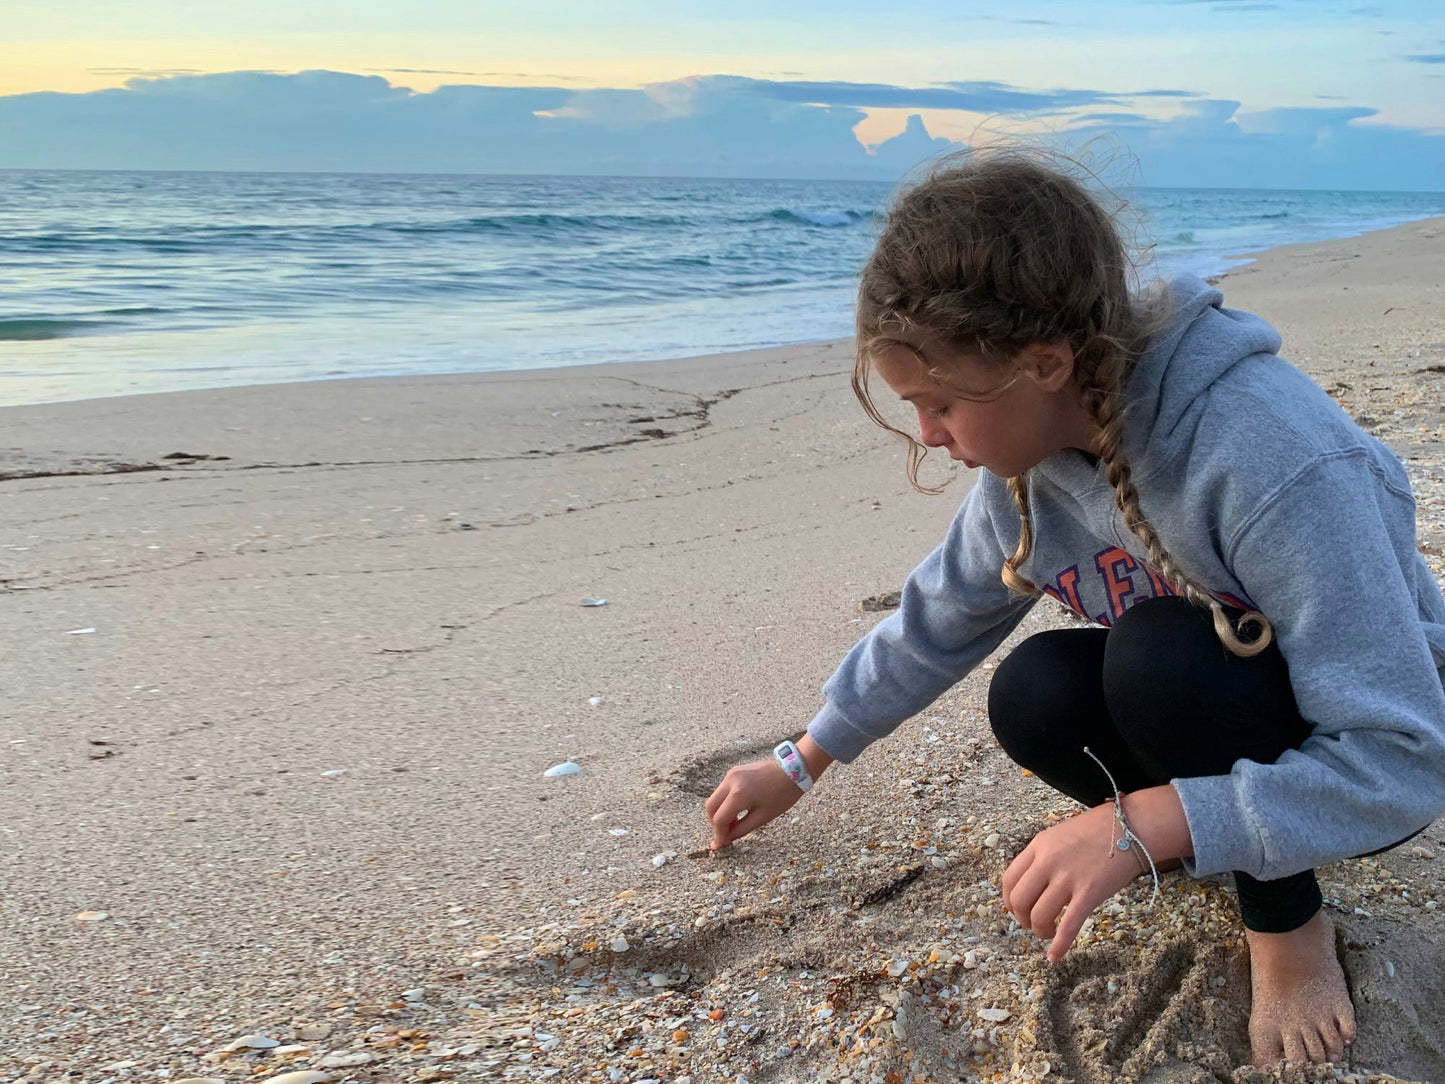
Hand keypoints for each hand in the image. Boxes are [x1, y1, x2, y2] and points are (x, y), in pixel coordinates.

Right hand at [704, 759, 803, 849]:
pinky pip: (722, 790)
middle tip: (727, 834)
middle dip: (715, 823)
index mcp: (739, 794)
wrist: (793, 770)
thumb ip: (739, 830)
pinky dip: (725, 802)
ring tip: (735, 822)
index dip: (718, 835)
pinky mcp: (733, 771)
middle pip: (710, 807)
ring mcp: (731, 774)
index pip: (719, 819)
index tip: (719, 845)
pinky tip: (738, 810)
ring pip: (714, 798)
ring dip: (720, 812)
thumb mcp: (762, 817)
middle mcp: (731, 781)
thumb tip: (723, 841)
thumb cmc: (782, 795)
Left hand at [1000, 803, 1143, 963]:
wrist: (1131, 828)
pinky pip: (1068, 926)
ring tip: (1048, 933)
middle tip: (1032, 924)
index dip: (1009, 901)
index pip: (1009, 879)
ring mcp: (1068, 878)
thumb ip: (1044, 857)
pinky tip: (1055, 956)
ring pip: (1039, 916)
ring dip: (1040, 931)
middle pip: (1019, 900)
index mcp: (1039, 846)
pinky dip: (1059, 946)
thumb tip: (1034, 885)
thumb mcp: (1060, 835)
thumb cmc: (1098, 831)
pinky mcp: (1089, 894)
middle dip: (1022, 919)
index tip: (1018, 909)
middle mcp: (1048, 861)